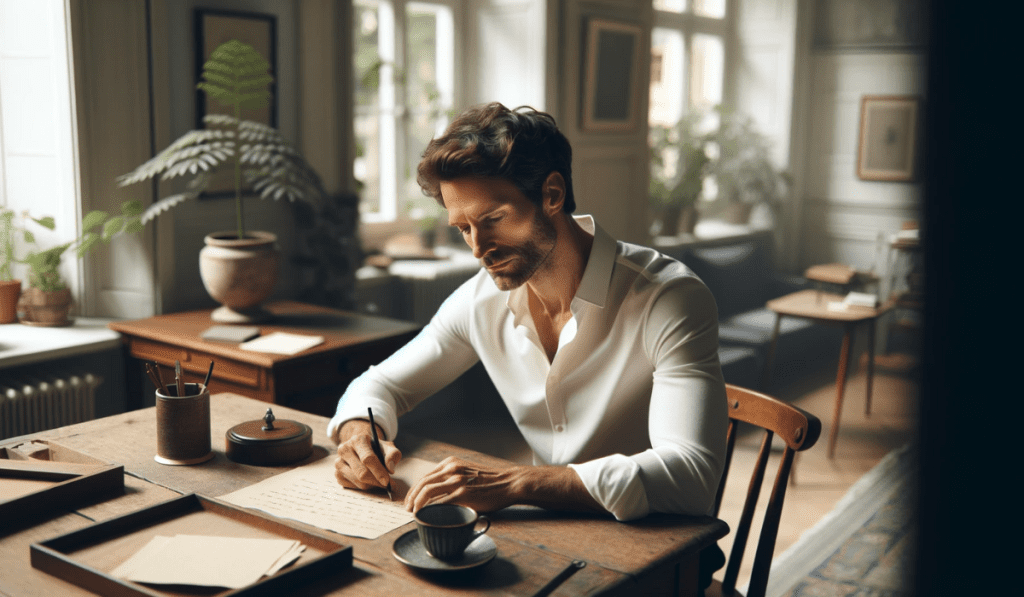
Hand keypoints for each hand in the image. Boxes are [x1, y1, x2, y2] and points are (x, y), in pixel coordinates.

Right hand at [334, 419, 401, 490]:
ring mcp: (338, 462)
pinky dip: (363, 487)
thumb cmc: (377, 449)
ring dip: (371, 485)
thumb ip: (393, 455)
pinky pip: (352, 486)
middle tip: (388, 485)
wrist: (362, 449)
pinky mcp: (337, 473)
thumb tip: (390, 469)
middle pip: (362, 472)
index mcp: (357, 440)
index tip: (387, 481)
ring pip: (357, 481)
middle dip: (376, 481)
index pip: (368, 458)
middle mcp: (344, 449)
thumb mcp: (388, 447)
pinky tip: (369, 481)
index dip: (378, 471)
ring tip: (379, 482)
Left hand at [404, 456, 520, 512]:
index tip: (410, 500)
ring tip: (414, 513)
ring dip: (417, 504)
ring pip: (427, 491)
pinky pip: (441, 503)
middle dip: (411, 498)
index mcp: (450, 463)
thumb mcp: (467, 471)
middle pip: (422, 483)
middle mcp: (452, 469)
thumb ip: (451, 477)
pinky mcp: (463, 494)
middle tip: (408, 509)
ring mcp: (457, 481)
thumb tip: (434, 494)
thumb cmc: (489, 481)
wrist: (508, 483)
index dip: (414, 490)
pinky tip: (428, 516)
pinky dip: (431, 510)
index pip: (425, 476)